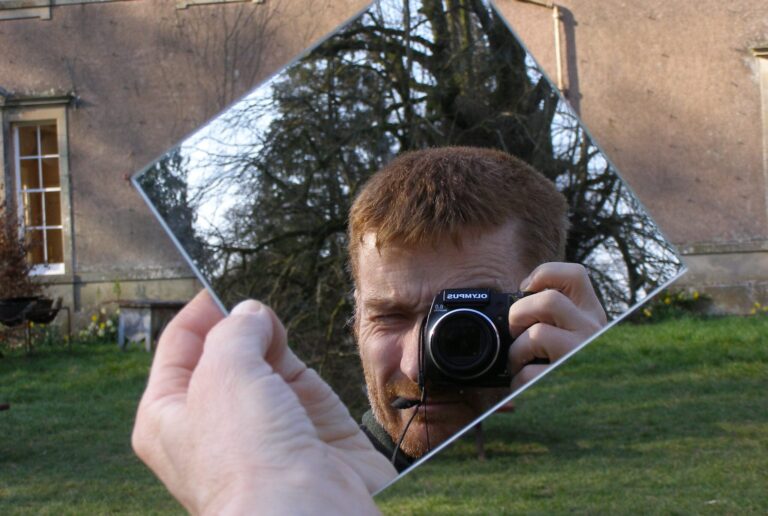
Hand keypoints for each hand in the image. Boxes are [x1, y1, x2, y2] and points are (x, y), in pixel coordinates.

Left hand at [132, 290, 395, 514]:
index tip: (219, 284)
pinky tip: (295, 342)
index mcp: (169, 416)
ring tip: (273, 325)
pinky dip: (300, 357)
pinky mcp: (307, 426)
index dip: (198, 313)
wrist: (305, 512)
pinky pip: (301, 380)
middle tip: (253, 307)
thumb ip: (235, 329)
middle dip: (238, 324)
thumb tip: (253, 314)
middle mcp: (214, 421)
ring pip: (265, 362)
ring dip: (270, 338)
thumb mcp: (222, 370)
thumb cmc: (245, 453)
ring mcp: (263, 424)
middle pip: (224, 352)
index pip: (178, 348)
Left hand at [507, 263, 606, 389]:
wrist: (601, 418)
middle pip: (549, 300)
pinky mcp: (567, 385)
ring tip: (519, 363)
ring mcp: (581, 358)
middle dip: (519, 314)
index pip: (576, 274)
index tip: (527, 289)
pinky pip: (529, 374)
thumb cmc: (576, 370)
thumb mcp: (577, 336)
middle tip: (516, 331)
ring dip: (516, 351)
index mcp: (592, 315)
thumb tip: (516, 303)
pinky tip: (523, 385)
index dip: (544, 274)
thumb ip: (556, 317)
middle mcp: (593, 332)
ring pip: (537, 334)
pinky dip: (517, 381)